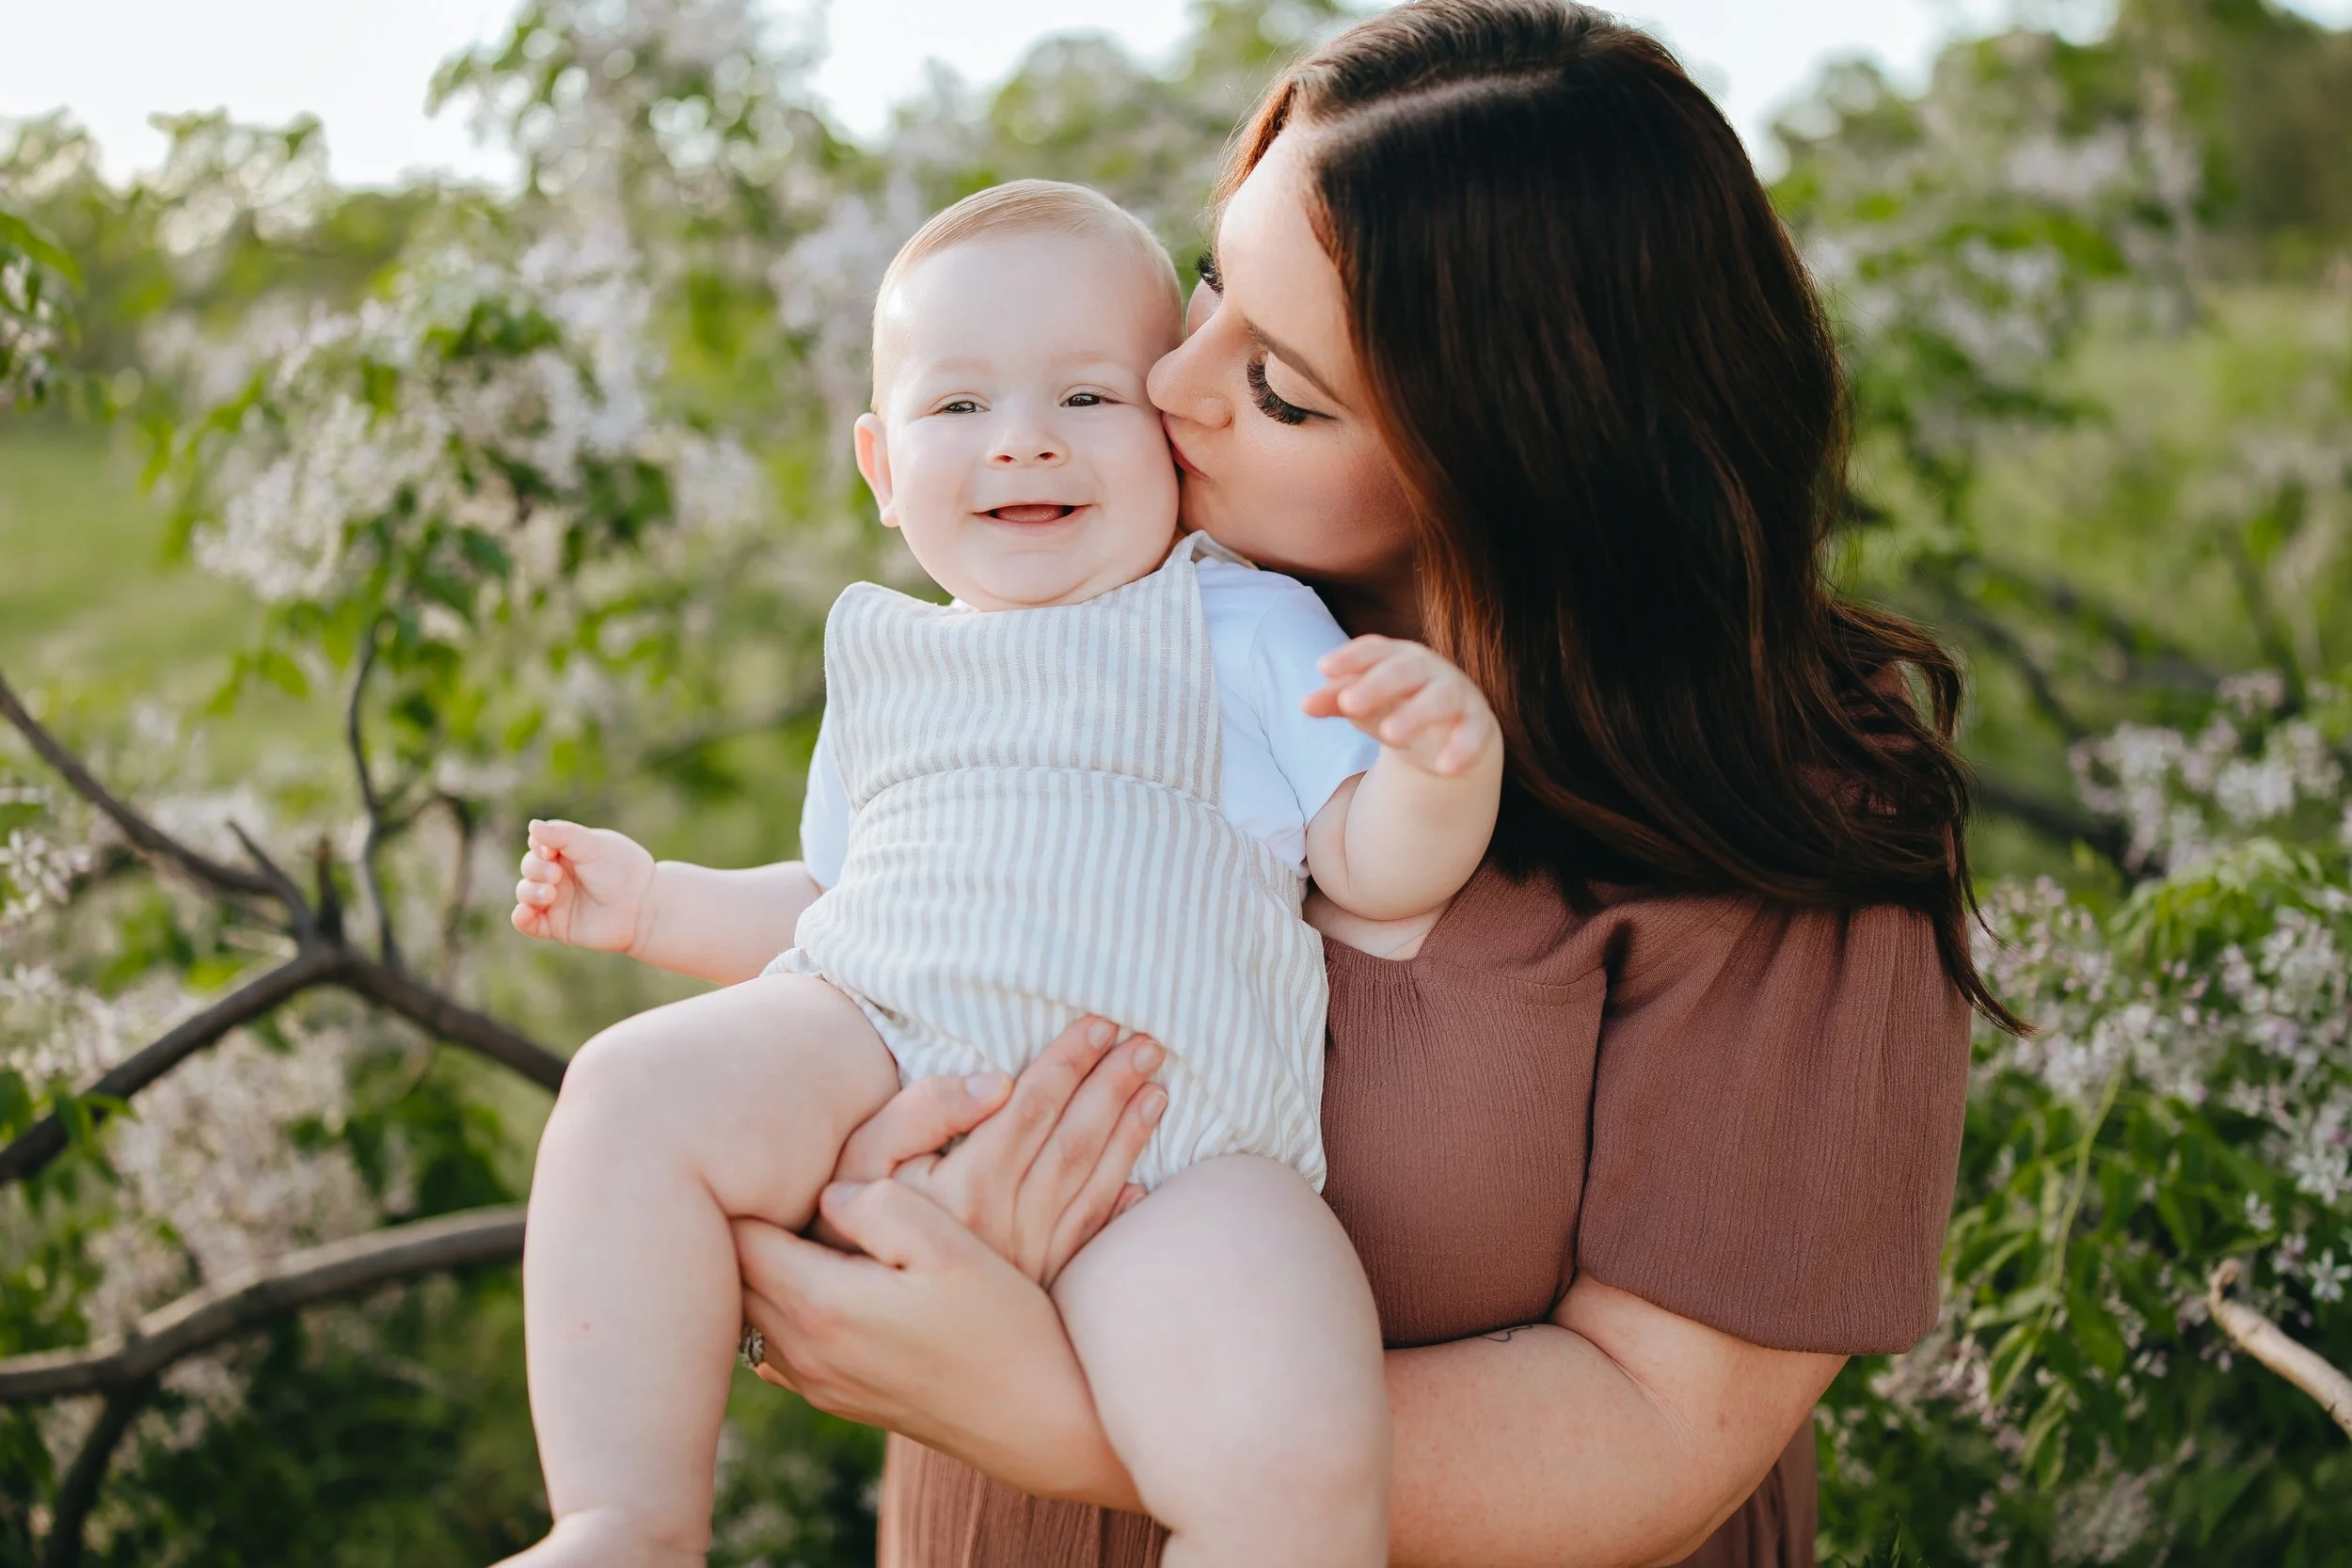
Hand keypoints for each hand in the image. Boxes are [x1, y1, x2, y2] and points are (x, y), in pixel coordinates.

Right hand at [509, 818, 657, 952]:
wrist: (644, 907)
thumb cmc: (622, 871)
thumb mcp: (593, 846)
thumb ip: (563, 835)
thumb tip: (532, 825)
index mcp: (567, 852)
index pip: (538, 844)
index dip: (538, 846)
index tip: (551, 850)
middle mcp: (559, 875)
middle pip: (529, 867)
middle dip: (536, 869)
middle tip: (557, 875)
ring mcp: (556, 900)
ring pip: (525, 892)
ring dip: (530, 891)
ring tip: (551, 894)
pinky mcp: (556, 925)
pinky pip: (527, 923)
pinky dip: (520, 917)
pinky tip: (525, 911)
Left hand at [732, 1183, 1142, 1509]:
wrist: (1038, 1419)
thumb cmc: (1003, 1324)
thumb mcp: (950, 1246)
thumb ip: (877, 1204)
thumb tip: (827, 1193)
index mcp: (823, 1303)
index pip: (738, 1237)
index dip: (741, 1190)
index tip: (761, 1158)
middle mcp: (804, 1352)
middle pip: (729, 1278)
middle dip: (737, 1227)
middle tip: (762, 1180)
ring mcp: (816, 1383)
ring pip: (745, 1314)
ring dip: (755, 1269)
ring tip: (787, 1224)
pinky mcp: (835, 1399)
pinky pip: (772, 1346)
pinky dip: (775, 1307)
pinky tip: (815, 1279)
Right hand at [816, 1014, 1167, 1286]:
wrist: (844, 1324)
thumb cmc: (841, 1226)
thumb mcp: (863, 1159)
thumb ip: (922, 1113)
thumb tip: (996, 1085)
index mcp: (967, 1187)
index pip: (1032, 1107)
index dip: (1069, 1061)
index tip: (1102, 1023)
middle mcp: (1006, 1226)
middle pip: (1073, 1141)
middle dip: (1114, 1087)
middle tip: (1149, 1043)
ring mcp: (1026, 1262)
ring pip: (1092, 1186)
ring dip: (1129, 1135)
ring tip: (1157, 1089)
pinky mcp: (1032, 1290)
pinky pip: (1087, 1242)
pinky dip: (1119, 1208)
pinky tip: (1141, 1184)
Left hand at [1306, 635, 1499, 776]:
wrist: (1448, 731)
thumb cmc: (1396, 705)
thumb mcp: (1364, 704)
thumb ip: (1335, 701)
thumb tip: (1304, 704)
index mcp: (1397, 658)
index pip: (1374, 650)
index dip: (1351, 657)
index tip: (1323, 668)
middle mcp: (1430, 670)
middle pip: (1405, 670)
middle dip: (1378, 685)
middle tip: (1348, 704)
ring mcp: (1457, 694)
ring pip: (1441, 698)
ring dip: (1416, 714)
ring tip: (1389, 736)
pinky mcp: (1478, 723)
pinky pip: (1474, 733)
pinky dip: (1463, 749)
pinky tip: (1446, 769)